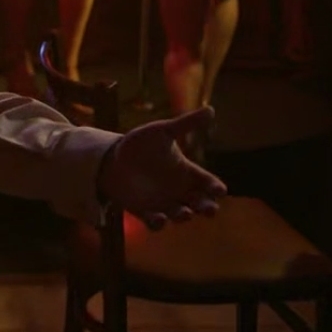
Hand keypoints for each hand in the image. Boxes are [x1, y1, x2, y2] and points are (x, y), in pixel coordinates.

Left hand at [98, 106, 226, 230]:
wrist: (112, 157)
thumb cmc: (141, 144)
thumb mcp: (163, 131)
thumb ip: (186, 124)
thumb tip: (211, 109)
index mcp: (188, 172)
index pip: (209, 183)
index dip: (216, 188)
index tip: (219, 190)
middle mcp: (180, 191)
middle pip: (201, 204)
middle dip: (207, 208)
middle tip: (209, 209)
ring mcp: (164, 202)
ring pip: (181, 215)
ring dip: (184, 216)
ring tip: (185, 213)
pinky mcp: (145, 211)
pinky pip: (156, 222)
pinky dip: (158, 222)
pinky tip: (159, 218)